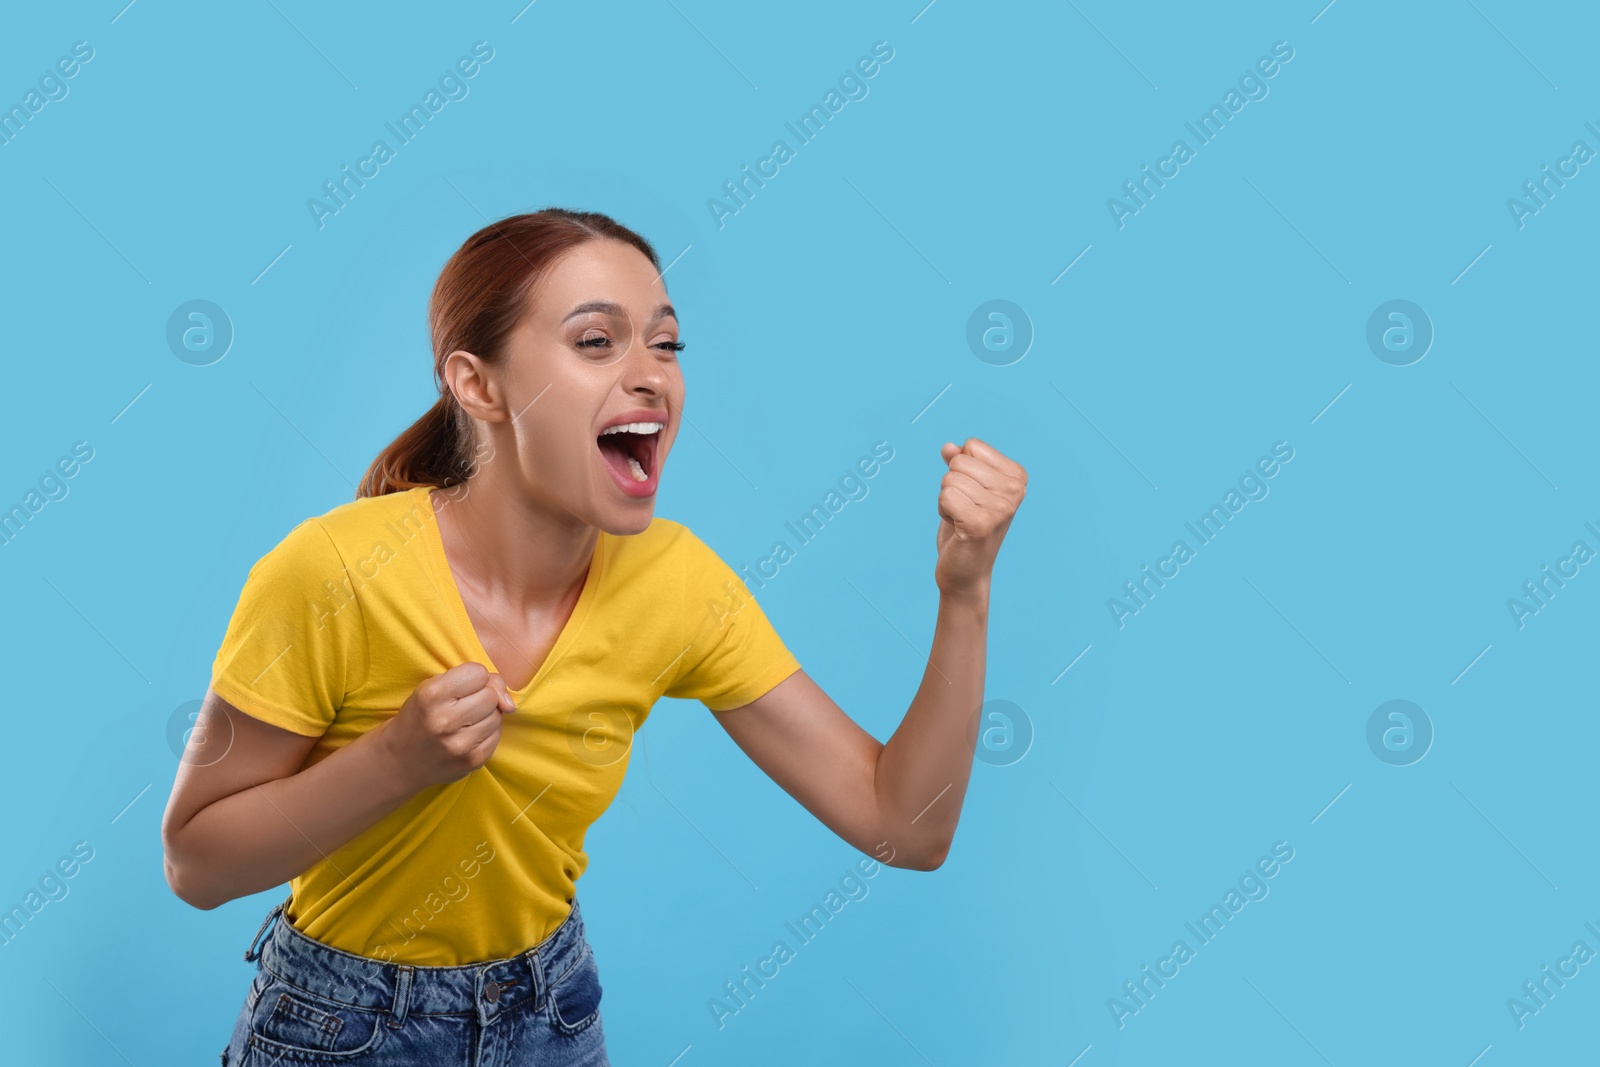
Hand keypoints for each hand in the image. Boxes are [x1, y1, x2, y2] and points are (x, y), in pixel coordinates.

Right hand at [377, 663, 515, 790]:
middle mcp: (445, 720)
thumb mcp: (434, 687)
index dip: (472, 678)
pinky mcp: (472, 761)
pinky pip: (497, 736)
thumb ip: (477, 680)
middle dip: (481, 697)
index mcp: (431, 695)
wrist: (399, 760)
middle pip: (491, 695)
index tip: (459, 688)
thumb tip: (511, 704)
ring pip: (497, 716)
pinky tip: (467, 736)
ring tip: (463, 722)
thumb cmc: (421, 717)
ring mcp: (460, 744)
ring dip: (486, 716)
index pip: (478, 672)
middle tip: (461, 706)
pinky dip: (487, 733)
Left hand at [935, 437, 1025, 599]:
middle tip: (965, 509)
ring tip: (962, 519)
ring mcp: (1000, 508)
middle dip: (952, 484)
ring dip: (947, 500)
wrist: (966, 571)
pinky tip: (958, 527)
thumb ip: (959, 463)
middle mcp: (1015, 491)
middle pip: (960, 461)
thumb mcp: (965, 488)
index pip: (973, 446)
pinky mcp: (981, 524)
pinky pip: (945, 496)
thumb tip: (948, 447)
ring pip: (949, 479)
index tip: (973, 495)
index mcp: (1017, 477)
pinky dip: (943, 511)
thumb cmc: (965, 527)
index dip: (963, 469)